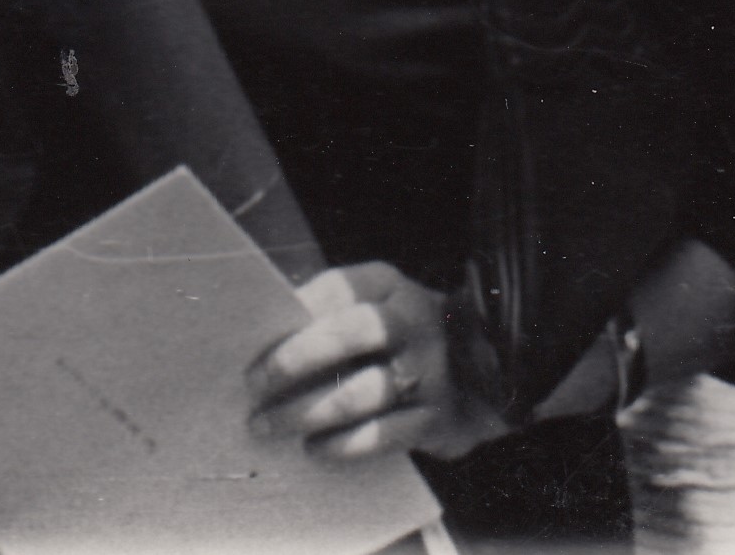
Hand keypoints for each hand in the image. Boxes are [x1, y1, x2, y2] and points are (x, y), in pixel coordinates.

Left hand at [249, 262, 511, 462]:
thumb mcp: (374, 306)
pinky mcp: (437, 419)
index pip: (337, 289)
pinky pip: (382, 435)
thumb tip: (259, 338)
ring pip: (361, 393)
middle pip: (351, 334)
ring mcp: (430, 371)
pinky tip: (314, 447)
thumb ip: (328, 315)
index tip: (252, 344)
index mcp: (390, 287)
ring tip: (269, 425)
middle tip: (254, 385)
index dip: (293, 315)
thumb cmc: (399, 339)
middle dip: (295, 360)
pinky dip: (342, 445)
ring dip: (306, 412)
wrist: (482, 375)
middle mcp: (414, 323)